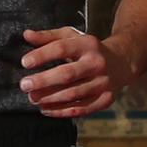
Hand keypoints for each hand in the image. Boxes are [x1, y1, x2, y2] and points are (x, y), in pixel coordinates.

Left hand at [19, 27, 133, 117]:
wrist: (121, 63)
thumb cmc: (89, 49)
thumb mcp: (72, 37)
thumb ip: (49, 36)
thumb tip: (26, 35)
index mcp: (87, 44)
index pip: (62, 48)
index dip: (42, 55)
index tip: (25, 62)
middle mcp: (96, 63)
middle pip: (67, 74)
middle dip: (43, 81)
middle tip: (24, 85)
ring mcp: (103, 83)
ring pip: (73, 94)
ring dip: (50, 98)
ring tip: (33, 98)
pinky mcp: (105, 100)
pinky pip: (81, 109)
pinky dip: (61, 111)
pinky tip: (46, 109)